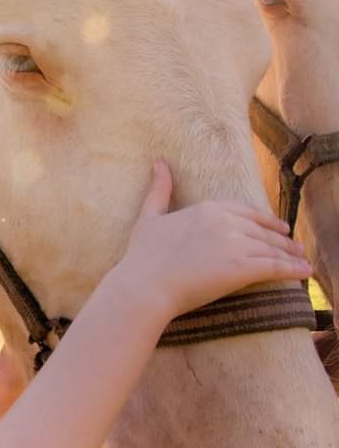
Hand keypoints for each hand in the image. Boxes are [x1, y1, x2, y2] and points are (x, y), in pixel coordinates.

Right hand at [118, 160, 312, 320]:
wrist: (145, 285)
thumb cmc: (143, 256)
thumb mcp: (149, 217)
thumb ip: (159, 190)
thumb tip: (159, 162)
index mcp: (208, 208)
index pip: (247, 212)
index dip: (266, 221)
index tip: (278, 227)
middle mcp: (225, 222)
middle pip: (263, 230)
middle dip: (282, 240)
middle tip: (295, 247)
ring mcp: (235, 244)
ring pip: (272, 248)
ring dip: (290, 256)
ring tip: (302, 261)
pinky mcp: (241, 268)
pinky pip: (274, 267)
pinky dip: (293, 270)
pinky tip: (304, 273)